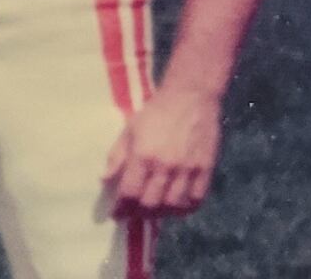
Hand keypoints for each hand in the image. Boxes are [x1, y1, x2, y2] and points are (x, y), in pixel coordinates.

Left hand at [103, 84, 222, 217]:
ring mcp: (188, 170)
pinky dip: (185, 209)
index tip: (116, 214)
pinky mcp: (205, 170)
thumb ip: (117, 156)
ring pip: (173, 206)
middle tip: (132, 213)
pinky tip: (175, 207)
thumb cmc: (155, 112)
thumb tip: (105, 179)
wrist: (190, 97)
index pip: (130, 192)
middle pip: (151, 204)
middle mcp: (165, 166)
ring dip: (160, 214)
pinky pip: (196, 200)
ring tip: (151, 212)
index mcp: (143, 155)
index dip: (122, 207)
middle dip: (138, 213)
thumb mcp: (129, 129)